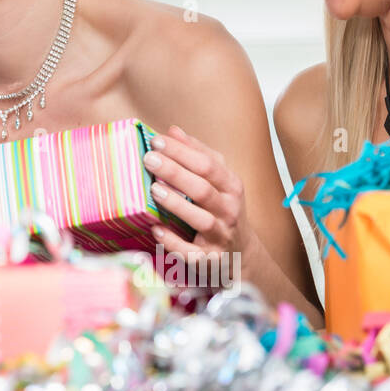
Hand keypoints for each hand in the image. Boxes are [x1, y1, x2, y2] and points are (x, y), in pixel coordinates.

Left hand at [142, 125, 244, 261]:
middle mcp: (229, 210)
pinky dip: (174, 242)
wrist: (241, 254)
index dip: (182, 152)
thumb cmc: (222, 209)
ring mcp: (220, 236)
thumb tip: (173, 130)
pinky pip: (192, 252)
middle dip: (176, 173)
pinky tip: (156, 229)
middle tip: (149, 158)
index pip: (208, 165)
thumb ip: (197, 155)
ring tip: (154, 190)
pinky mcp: (209, 260)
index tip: (157, 140)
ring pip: (201, 220)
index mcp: (231, 186)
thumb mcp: (217, 181)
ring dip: (177, 205)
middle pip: (203, 190)